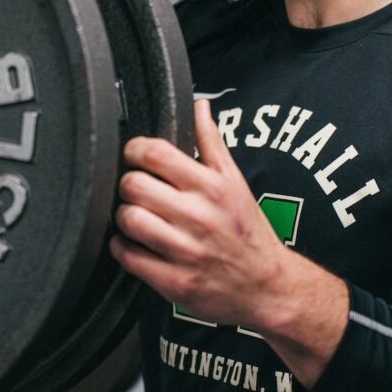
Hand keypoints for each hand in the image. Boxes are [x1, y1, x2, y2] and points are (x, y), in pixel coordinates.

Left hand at [108, 99, 347, 385]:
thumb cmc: (248, 231)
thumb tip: (199, 105)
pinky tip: (134, 243)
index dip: (135, 150)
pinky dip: (122, 247)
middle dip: (128, 184)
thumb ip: (211, 142)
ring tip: (135, 216)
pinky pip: (128, 256)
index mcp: (211, 187)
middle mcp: (197, 216)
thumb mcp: (235, 182)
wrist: (268, 287)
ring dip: (124, 216)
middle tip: (136, 190)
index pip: (154, 153)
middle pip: (133, 185)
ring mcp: (185, 251)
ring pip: (127, 220)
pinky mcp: (174, 282)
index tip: (134, 156)